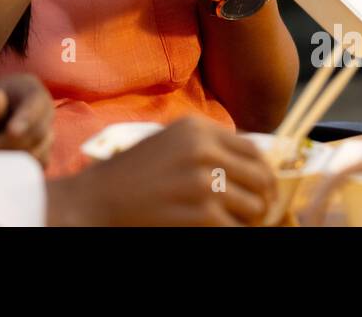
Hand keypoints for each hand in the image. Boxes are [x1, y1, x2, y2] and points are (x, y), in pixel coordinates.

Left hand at [0, 74, 54, 164]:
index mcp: (25, 87)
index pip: (35, 102)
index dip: (27, 118)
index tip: (12, 133)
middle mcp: (39, 111)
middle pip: (37, 133)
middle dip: (6, 146)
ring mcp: (41, 137)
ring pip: (37, 155)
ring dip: (7, 162)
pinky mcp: (36, 159)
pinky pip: (32, 171)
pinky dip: (11, 174)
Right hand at [46, 117, 276, 225]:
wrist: (98, 199)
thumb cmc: (131, 173)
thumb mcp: (169, 142)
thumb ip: (205, 145)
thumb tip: (249, 162)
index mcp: (197, 129)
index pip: (253, 149)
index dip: (264, 171)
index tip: (264, 188)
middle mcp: (204, 150)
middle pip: (261, 177)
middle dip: (263, 198)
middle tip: (258, 212)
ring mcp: (204, 182)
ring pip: (255, 206)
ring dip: (249, 220)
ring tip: (235, 223)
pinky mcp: (202, 213)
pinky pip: (236, 228)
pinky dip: (233, 232)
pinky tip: (219, 230)